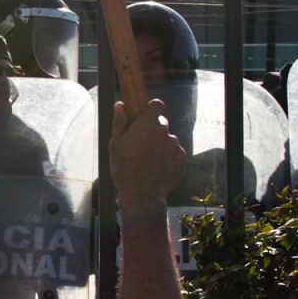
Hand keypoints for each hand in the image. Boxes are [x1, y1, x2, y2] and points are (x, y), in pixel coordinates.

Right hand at [109, 99, 185, 214]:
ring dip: (161, 145)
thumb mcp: (116, 144)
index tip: (146, 114)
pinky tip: (157, 167)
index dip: (152, 108)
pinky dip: (168, 157)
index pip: (157, 104)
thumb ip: (120, 122)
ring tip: (148, 160)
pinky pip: (175, 152)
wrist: (141, 193)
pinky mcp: (181, 158)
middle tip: (141, 144)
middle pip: (162, 123)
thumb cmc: (124, 167)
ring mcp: (174, 145)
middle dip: (153, 130)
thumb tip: (120, 104)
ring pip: (168, 139)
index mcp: (148, 124)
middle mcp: (164, 131)